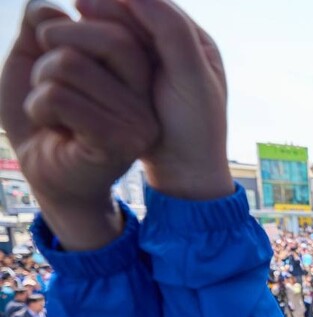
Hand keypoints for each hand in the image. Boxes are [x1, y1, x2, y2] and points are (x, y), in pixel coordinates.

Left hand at [0, 1, 157, 249]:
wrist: (46, 174)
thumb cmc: (44, 116)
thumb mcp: (34, 58)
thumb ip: (42, 23)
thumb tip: (51, 7)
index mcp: (137, 67)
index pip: (114, 19)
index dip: (66, 25)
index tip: (50, 48)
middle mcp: (147, 92)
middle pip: (106, 36)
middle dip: (52, 45)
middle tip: (46, 79)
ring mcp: (139, 119)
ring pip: (70, 64)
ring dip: (39, 84)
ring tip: (50, 110)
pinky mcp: (119, 142)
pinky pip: (60, 98)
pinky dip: (38, 107)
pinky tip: (52, 128)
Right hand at [65, 0, 232, 199]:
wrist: (186, 175)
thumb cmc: (195, 130)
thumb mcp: (190, 77)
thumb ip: (171, 32)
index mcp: (197, 43)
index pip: (158, 6)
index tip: (92, 1)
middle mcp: (178, 51)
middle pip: (138, 17)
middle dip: (109, 10)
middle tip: (77, 7)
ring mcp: (157, 69)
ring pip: (123, 35)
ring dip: (99, 28)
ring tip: (72, 26)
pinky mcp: (138, 86)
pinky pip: (114, 59)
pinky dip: (97, 52)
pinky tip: (77, 53)